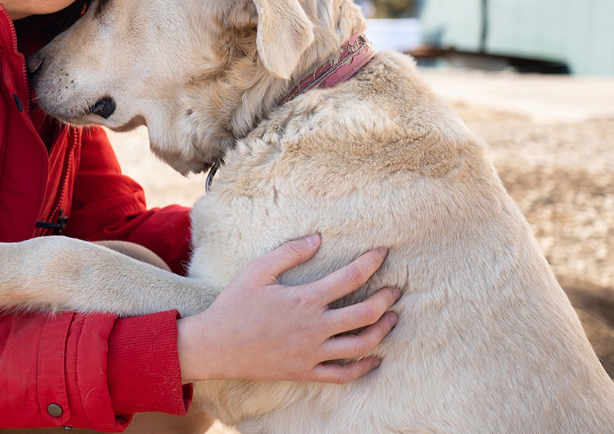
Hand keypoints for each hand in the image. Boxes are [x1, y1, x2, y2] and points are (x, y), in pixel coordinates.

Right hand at [176, 233, 399, 383]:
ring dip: (383, 330)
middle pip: (366, 314)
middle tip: (396, 289)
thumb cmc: (235, 305)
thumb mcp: (257, 271)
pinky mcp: (306, 371)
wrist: (217, 346)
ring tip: (392, 318)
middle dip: (387, 299)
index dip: (371, 263)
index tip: (383, 253)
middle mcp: (315, 327)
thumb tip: (318, 239)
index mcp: (304, 299)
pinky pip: (344, 374)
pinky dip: (365, 367)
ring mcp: (313, 353)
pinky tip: (375, 357)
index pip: (350, 278)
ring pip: (362, 345)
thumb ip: (290, 253)